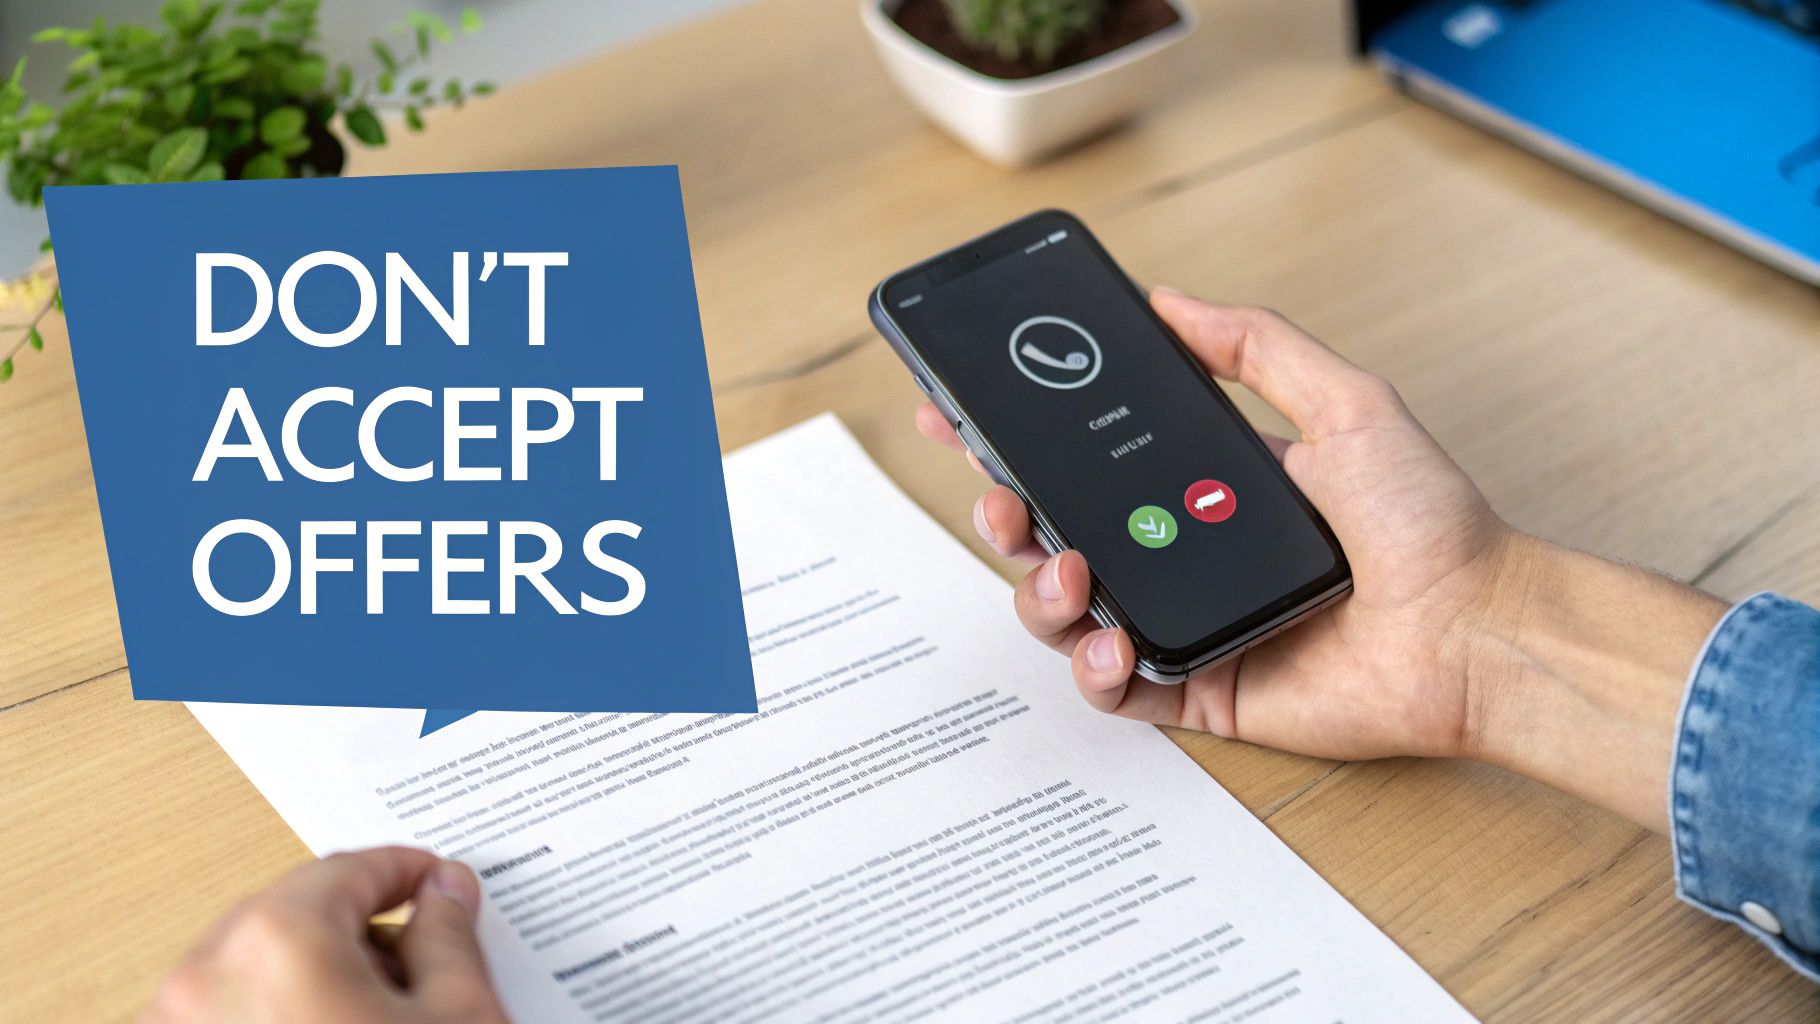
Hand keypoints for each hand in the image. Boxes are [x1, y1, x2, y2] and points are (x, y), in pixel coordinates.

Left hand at [144, 846, 509, 1023]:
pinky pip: (229, 1007)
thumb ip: (449, 937)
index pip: (352, 869)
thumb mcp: (458, 1017)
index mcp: (279, 941)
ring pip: (257, 962)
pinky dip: (277, 1006)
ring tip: (384, 1004)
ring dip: (319, 967)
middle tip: (422, 948)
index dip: (409, 872)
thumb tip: (445, 894)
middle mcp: (208, 977)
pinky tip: (338, 1023)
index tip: (438, 886)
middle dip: (362, 923)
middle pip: (297, 910)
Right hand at [919, 288, 1513, 761]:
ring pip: (1065, 611)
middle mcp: (1177, 553)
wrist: (1475, 630)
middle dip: (1003, 512)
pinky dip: (1091, 666)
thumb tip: (1171, 300)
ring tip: (1069, 570)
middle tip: (1000, 495)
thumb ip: (1257, 346)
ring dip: (1039, 588)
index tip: (958, 414)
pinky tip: (1109, 641)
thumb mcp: (1346, 403)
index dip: (1014, 441)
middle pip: (1052, 534)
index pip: (1085, 460)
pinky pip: (1113, 688)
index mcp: (1197, 488)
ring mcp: (1181, 623)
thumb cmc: (1428, 523)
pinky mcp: (1196, 689)